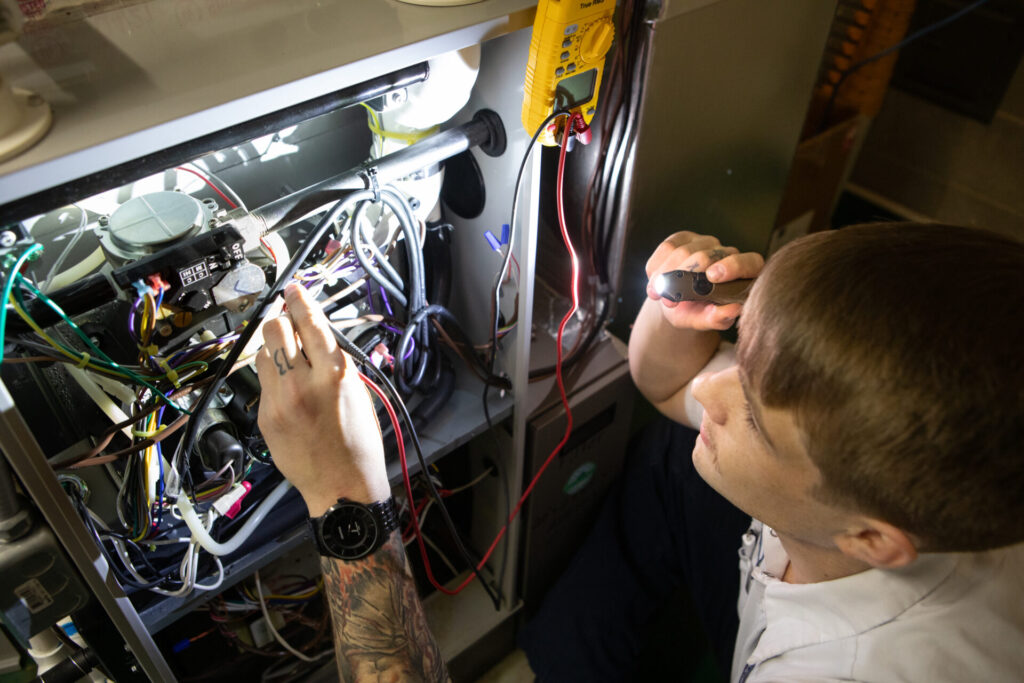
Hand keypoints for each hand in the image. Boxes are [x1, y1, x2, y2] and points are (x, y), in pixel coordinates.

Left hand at [255, 283, 389, 517]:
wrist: (342, 486)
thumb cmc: (359, 442)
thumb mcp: (359, 393)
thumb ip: (337, 362)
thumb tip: (319, 335)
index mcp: (335, 374)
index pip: (310, 322)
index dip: (300, 300)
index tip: (293, 288)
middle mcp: (304, 383)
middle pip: (276, 329)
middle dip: (282, 322)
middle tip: (289, 326)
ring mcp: (280, 400)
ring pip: (264, 353)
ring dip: (275, 350)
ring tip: (290, 362)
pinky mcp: (265, 416)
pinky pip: (263, 383)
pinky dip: (275, 379)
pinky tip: (289, 393)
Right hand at [645, 231, 763, 329]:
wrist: (675, 303)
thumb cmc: (696, 311)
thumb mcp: (705, 320)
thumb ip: (718, 318)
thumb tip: (733, 310)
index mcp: (743, 274)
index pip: (748, 262)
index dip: (732, 266)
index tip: (712, 277)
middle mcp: (727, 253)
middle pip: (706, 256)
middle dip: (681, 278)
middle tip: (670, 300)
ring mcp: (705, 243)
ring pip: (681, 252)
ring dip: (664, 275)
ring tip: (659, 293)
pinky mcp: (683, 238)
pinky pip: (666, 247)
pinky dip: (655, 267)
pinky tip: (655, 281)